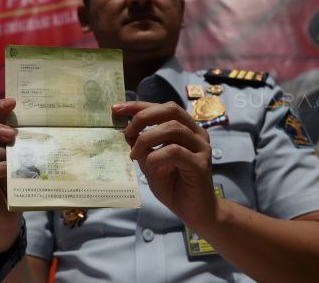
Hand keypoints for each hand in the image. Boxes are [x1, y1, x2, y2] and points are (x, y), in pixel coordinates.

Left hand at [112, 101, 215, 228]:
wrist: (194, 211)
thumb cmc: (174, 186)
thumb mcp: (151, 162)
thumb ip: (142, 146)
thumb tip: (126, 130)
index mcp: (186, 129)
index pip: (163, 108)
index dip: (138, 106)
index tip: (116, 108)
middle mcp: (197, 134)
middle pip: (170, 110)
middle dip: (143, 117)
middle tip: (126, 131)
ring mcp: (201, 148)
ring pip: (172, 129)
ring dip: (147, 139)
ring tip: (135, 154)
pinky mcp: (201, 164)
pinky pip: (175, 151)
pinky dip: (157, 155)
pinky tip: (150, 164)